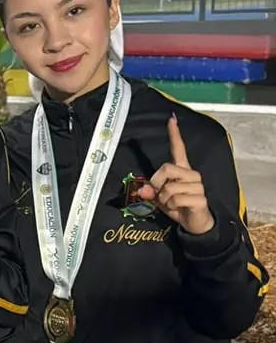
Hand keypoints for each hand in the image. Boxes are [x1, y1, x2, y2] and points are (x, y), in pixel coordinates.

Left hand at [137, 115, 213, 234]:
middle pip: (166, 168)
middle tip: (159, 194)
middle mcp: (191, 174)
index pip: (178, 149)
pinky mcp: (200, 198)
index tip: (171, 119)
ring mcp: (198, 186)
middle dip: (157, 183)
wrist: (194, 223)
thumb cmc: (177, 207)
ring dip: (164, 200)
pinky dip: (171, 207)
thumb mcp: (159, 199)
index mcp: (182, 170)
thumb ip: (150, 192)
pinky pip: (176, 200)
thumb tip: (142, 190)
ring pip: (169, 188)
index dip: (174, 135)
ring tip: (172, 204)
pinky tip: (179, 209)